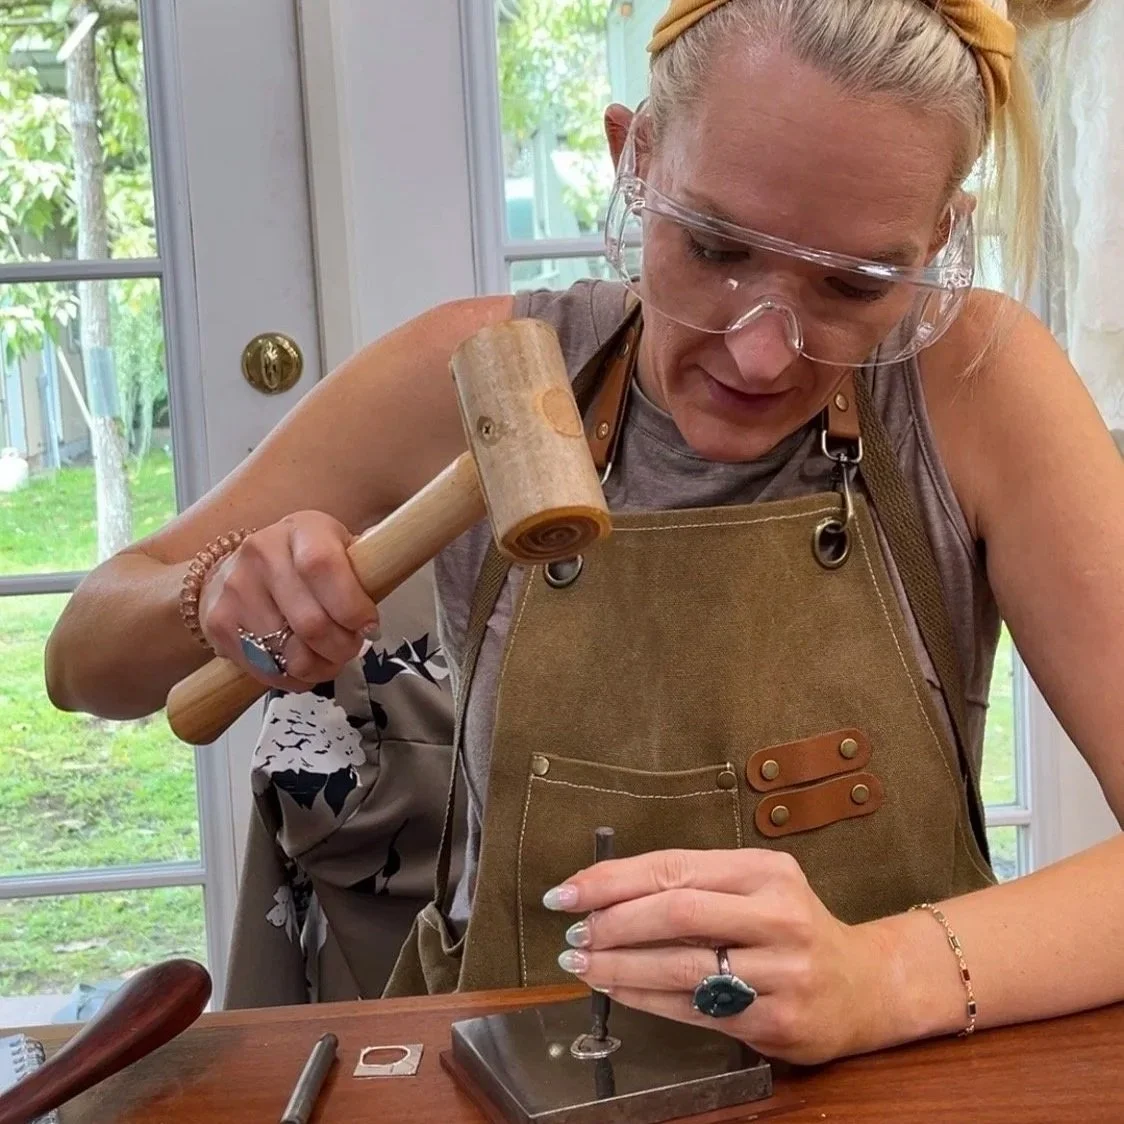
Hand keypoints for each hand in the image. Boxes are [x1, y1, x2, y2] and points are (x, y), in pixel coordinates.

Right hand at [198, 511, 379, 690]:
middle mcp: (262, 553)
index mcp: (301, 530)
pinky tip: (301, 664)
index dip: (352, 605)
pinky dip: (293, 677)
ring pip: (290, 653)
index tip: (369, 626)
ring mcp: (236, 588)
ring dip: (320, 667)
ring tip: (328, 658)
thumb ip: (362, 572)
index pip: (323, 566)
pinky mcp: (220, 623)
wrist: (237, 569)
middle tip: (352, 648)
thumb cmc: (303, 562)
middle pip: (310, 621)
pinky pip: (266, 669)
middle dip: (342, 647)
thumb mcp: (336, 549)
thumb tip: (376, 612)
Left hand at [544, 848, 889, 1064]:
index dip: (612, 880)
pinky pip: (693, 1009)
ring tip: (582, 964)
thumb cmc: (791, 927)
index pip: (674, 867)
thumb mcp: (755, 887)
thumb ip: (693, 884)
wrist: (864, 986)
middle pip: (676, 912)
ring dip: (619, 966)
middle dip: (611, 923)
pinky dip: (645, 999)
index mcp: (765, 871)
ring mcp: (782, 970)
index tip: (566, 891)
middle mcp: (778, 915)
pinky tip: (618, 990)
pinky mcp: (776, 1019)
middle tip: (572, 933)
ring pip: (681, 967)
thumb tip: (604, 895)